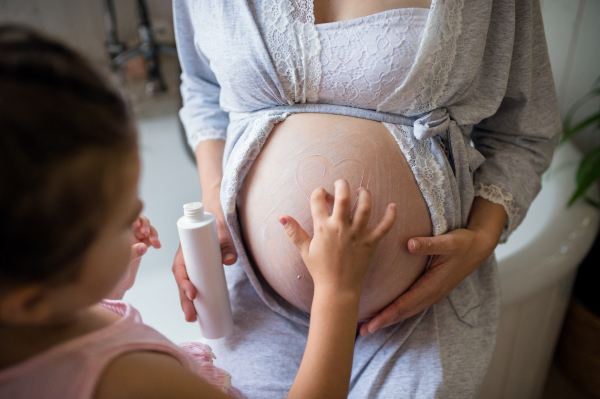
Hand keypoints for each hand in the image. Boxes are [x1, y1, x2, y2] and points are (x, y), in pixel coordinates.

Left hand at [107, 215, 160, 299]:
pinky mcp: (141, 246)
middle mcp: (125, 235)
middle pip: (139, 222)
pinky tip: (157, 246)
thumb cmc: (111, 273)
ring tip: (155, 241)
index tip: (137, 224)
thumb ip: (132, 253)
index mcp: (117, 234)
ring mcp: (134, 240)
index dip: (133, 218)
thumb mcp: (120, 262)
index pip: (125, 219)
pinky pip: (150, 239)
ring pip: (146, 230)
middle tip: (147, 232)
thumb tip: (142, 246)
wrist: (117, 285)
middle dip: (145, 225)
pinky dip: (155, 240)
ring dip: (153, 233)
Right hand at [171, 196, 236, 321]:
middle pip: (181, 282)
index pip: (180, 268)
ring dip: (187, 303)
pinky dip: (195, 298)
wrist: (215, 210)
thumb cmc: (215, 220)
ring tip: (192, 319)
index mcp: (185, 249)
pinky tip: (198, 311)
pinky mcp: (200, 268)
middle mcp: (186, 258)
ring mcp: (192, 264)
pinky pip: (195, 283)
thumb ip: (227, 243)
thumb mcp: (222, 229)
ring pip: (186, 285)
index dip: (184, 282)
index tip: (193, 294)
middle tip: (191, 317)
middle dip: (184, 301)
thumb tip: (230, 261)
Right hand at [279, 180, 396, 294]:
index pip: (318, 201)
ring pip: (364, 208)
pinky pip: (384, 227)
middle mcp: (340, 228)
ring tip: (362, 191)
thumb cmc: (320, 270)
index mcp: (322, 228)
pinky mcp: (371, 243)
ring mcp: (357, 235)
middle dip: (342, 185)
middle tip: (341, 183)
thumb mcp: (304, 250)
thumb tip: (282, 217)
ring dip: (365, 195)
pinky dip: (391, 216)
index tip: (321, 192)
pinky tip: (393, 206)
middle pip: (344, 198)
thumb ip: (294, 232)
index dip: (318, 192)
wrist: (338, 289)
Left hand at [359, 197, 506, 335]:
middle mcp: (432, 294)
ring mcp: (432, 294)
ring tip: (369, 326)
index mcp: (433, 285)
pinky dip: (397, 312)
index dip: (388, 314)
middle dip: (383, 322)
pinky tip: (386, 313)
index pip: (405, 303)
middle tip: (362, 330)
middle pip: (404, 312)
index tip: (372, 322)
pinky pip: (411, 305)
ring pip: (407, 311)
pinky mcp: (431, 291)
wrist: (479, 248)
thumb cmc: (463, 243)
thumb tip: (410, 244)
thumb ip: (429, 244)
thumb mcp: (448, 241)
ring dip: (389, 320)